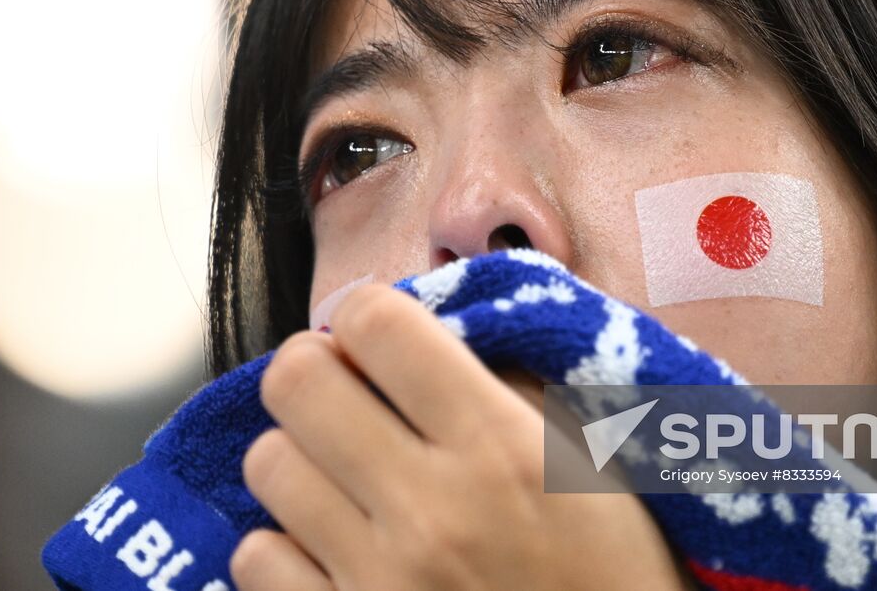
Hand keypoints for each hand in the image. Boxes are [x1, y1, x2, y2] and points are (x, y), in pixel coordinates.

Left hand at [229, 283, 690, 590]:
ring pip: (268, 463)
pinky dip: (286, 544)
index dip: (369, 312)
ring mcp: (381, 581)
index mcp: (503, 447)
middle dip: (317, 371)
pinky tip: (333, 544)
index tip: (381, 335)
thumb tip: (428, 321)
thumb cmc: (620, 565)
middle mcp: (432, 509)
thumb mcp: (598, 456)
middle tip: (347, 391)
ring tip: (345, 473)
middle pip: (296, 380)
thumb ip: (513, 379)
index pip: (377, 322)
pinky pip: (256, 558)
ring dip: (302, 456)